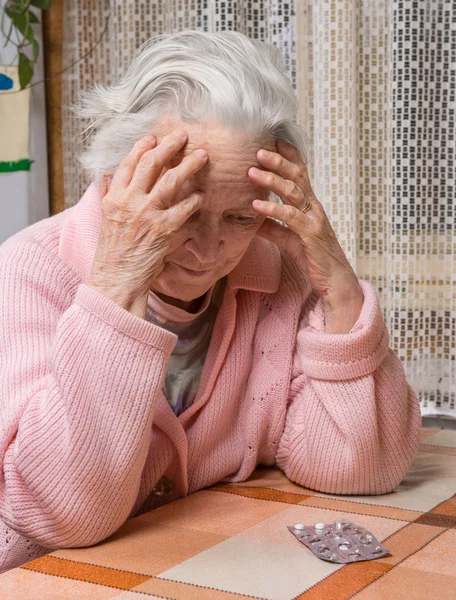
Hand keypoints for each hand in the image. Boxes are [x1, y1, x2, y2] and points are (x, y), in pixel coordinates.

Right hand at [88, 131, 207, 317]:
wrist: (116, 278)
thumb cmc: (113, 252)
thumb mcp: (106, 219)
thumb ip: (110, 196)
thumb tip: (109, 176)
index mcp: (113, 197)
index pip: (128, 163)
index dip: (142, 147)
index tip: (154, 137)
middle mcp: (128, 201)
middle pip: (151, 164)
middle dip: (169, 146)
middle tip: (184, 135)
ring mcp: (145, 214)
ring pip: (170, 181)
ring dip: (189, 165)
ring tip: (202, 156)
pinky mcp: (162, 230)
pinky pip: (183, 209)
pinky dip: (193, 200)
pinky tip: (202, 195)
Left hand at [248, 141, 362, 332]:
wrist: (334, 281)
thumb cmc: (313, 258)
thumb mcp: (289, 240)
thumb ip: (273, 228)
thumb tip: (253, 220)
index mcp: (310, 205)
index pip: (301, 174)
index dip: (290, 157)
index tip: (274, 141)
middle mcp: (314, 208)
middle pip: (297, 177)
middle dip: (279, 161)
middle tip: (259, 150)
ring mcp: (314, 219)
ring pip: (294, 192)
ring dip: (272, 180)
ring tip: (252, 172)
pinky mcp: (311, 234)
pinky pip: (290, 217)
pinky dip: (273, 209)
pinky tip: (256, 205)